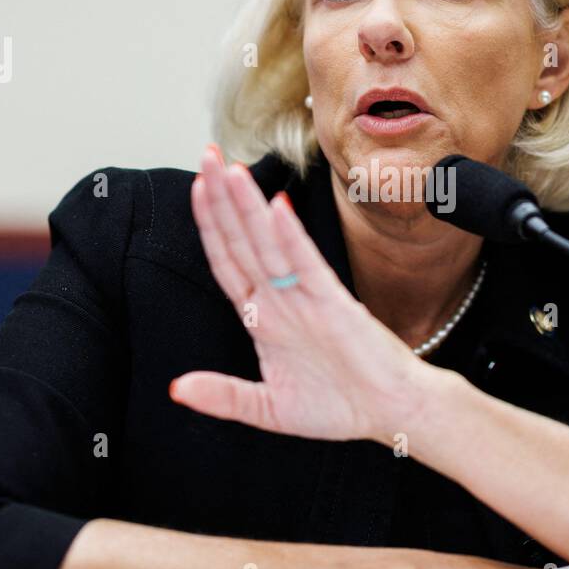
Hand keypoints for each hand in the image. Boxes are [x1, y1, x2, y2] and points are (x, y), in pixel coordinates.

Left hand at [169, 145, 430, 443]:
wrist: (391, 414)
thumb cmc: (340, 406)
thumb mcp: (268, 409)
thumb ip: (224, 396)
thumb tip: (177, 388)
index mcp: (265, 318)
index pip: (228, 262)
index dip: (210, 227)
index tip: (194, 189)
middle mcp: (282, 299)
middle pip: (243, 241)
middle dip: (221, 198)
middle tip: (206, 154)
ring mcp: (307, 297)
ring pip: (269, 243)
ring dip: (247, 206)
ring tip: (228, 169)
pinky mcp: (335, 302)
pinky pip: (307, 264)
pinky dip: (290, 236)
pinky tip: (276, 206)